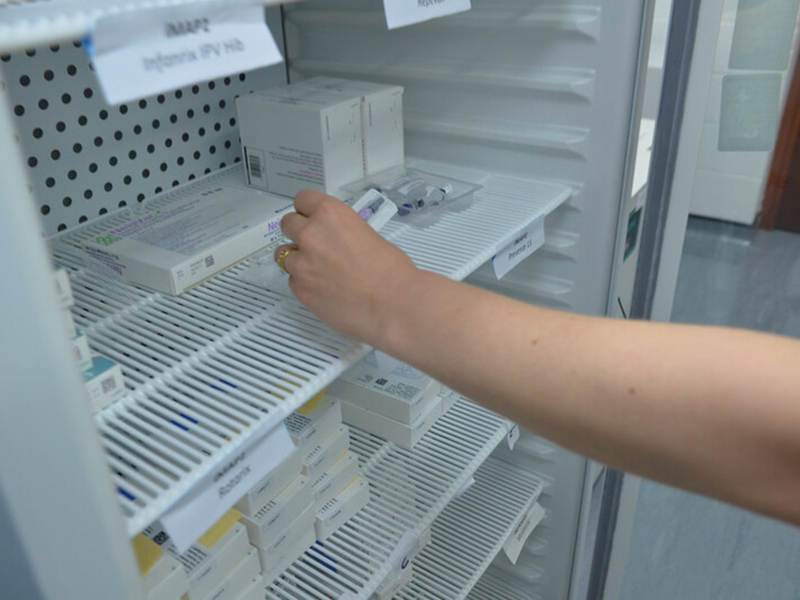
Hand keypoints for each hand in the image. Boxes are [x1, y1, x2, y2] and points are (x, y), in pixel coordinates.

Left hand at [275, 190, 417, 345]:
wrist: (392, 305)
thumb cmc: (392, 272)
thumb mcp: (370, 236)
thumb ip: (345, 234)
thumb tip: (339, 243)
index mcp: (331, 214)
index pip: (302, 199)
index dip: (307, 210)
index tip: (311, 217)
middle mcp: (311, 235)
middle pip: (287, 224)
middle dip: (298, 232)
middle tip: (314, 244)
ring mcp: (302, 264)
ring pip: (283, 255)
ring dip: (297, 259)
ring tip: (318, 270)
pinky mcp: (300, 290)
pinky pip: (292, 281)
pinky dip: (304, 283)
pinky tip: (324, 289)